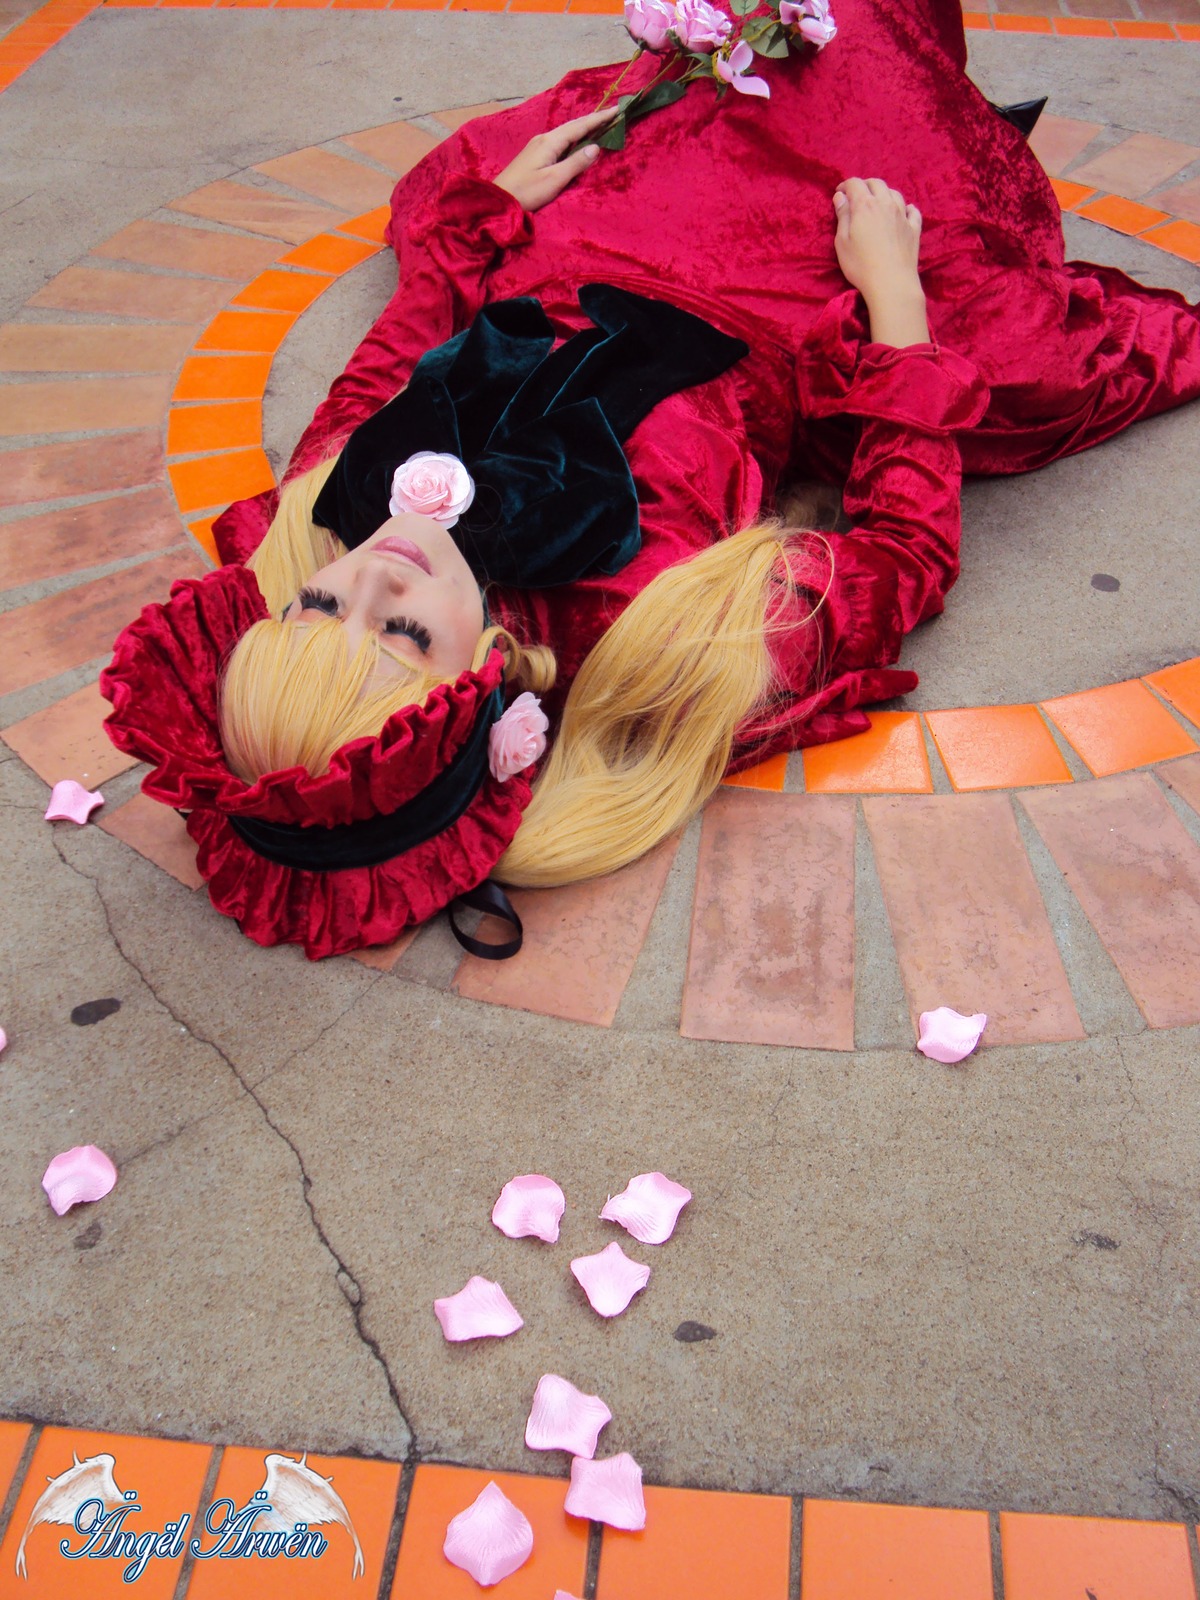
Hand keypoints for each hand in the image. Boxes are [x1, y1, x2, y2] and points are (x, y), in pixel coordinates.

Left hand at [493, 110, 618, 211]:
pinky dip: (573, 137)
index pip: (579, 126)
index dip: (598, 119)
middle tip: (612, 114)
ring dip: (583, 128)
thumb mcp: (554, 179)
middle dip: (592, 120)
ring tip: (599, 125)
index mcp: (550, 141)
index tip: (616, 110)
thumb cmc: (527, 192)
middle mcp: (544, 138)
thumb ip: (576, 163)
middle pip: (573, 126)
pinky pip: (560, 140)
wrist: (499, 200)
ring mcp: (538, 145)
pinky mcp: (535, 154)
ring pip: (566, 132)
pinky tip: (577, 140)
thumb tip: (595, 147)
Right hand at [832, 177, 929, 346]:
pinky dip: (906, 208)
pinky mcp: (914, 229)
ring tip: (878, 203)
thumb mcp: (842, 242)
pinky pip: (913, 211)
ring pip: (895, 193)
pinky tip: (904, 212)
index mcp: (865, 206)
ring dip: (884, 194)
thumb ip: (842, 216)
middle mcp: (886, 204)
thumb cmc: (861, 265)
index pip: (855, 184)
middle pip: (877, 183)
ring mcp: (902, 215)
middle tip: (857, 195)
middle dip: (865, 185)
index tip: (840, 192)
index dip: (846, 185)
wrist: (892, 283)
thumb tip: (840, 196)